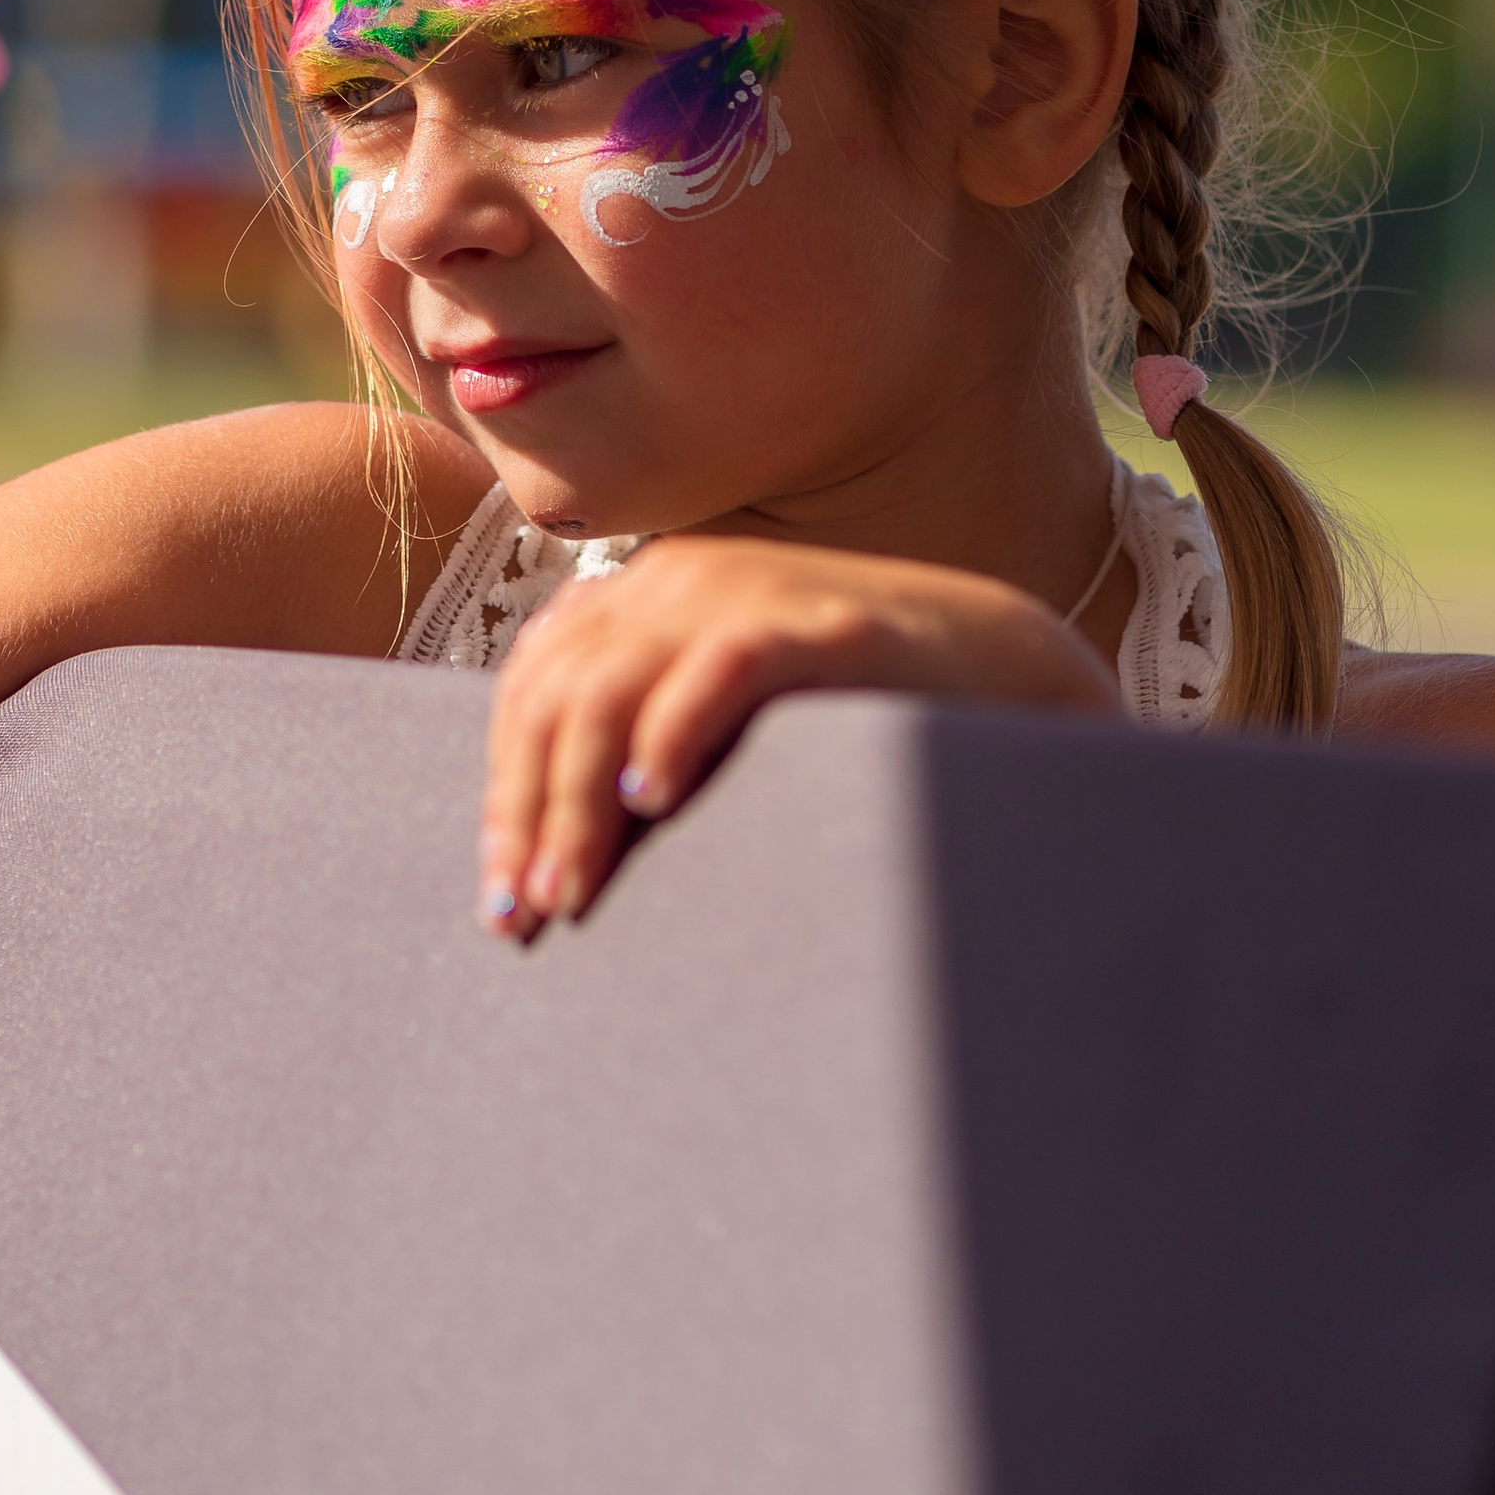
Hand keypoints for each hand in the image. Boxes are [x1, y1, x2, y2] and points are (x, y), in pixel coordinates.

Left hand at [477, 533, 1123, 938]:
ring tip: (572, 889)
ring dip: (578, 801)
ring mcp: (747, 589)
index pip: (533, 688)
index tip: (500, 896)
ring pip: (612, 689)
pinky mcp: (819, 624)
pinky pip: (721, 667)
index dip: (503, 791)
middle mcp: (677, 578)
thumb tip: (550, 851)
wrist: (995, 664)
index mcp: (644, 595)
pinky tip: (651, 797)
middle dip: (528, 814)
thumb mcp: (723, 716)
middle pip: (557, 697)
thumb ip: (647, 740)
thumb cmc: (846, 711)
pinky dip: (674, 729)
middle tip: (522, 915)